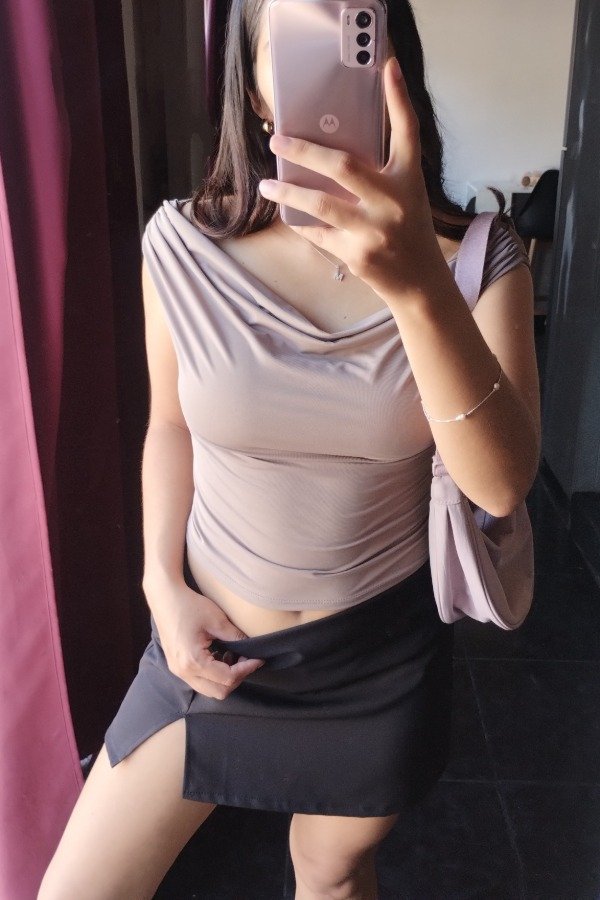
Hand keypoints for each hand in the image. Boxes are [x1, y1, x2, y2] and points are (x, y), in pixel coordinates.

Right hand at [147, 582, 265, 699]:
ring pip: (209, 689)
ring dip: (224, 678)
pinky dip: (214, 675)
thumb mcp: (217, 620)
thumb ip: (236, 638)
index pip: (227, 678)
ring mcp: (178, 671)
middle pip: (218, 691)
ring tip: (233, 657)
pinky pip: (200, 681)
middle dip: (237, 678)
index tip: (258, 659)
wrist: (165, 598)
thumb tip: (252, 648)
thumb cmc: (189, 606)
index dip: (246, 670)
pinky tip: (220, 656)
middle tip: (247, 661)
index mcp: (193, 661)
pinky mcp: (177, 666)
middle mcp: (184, 672)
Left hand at [257, 56, 445, 300]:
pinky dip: (302, 223)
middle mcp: (393, 202)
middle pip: (343, 166)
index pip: (408, 132)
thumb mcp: (407, 192)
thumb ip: (382, 168)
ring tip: (267, 184)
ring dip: (288, 192)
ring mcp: (373, 231)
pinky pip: (318, 233)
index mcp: (409, 180)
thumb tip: (337, 145)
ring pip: (320, 204)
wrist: (418, 282)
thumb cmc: (408, 229)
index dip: (399, 99)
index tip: (386, 66)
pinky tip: (288, 214)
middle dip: (305, 150)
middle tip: (277, 141)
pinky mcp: (357, 256)